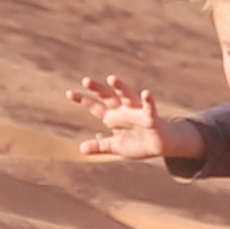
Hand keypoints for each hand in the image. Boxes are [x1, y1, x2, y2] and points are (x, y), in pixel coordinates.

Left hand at [65, 75, 189, 166]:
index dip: (83, 100)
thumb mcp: (116, 146)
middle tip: (86, 81)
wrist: (160, 146)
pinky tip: (146, 93)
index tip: (69, 93)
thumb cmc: (138, 142)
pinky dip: (148, 101)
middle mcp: (123, 111)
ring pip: (127, 97)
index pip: (95, 106)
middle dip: (98, 89)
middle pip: (108, 97)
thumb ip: (100, 146)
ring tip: (112, 79)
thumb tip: (81, 149)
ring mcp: (137, 112)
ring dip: (120, 88)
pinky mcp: (151, 118)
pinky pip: (149, 108)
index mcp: (112, 117)